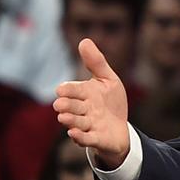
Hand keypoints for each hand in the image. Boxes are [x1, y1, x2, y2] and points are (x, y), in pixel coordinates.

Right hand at [55, 37, 132, 168]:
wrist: (120, 128)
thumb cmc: (110, 102)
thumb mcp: (107, 80)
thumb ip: (96, 62)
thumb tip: (84, 40)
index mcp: (84, 94)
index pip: (73, 90)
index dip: (68, 90)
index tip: (61, 90)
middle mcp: (83, 110)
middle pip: (72, 107)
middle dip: (66, 106)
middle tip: (59, 105)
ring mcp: (88, 126)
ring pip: (77, 123)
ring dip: (71, 121)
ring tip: (64, 118)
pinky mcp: (96, 139)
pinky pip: (87, 139)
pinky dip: (79, 137)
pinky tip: (73, 134)